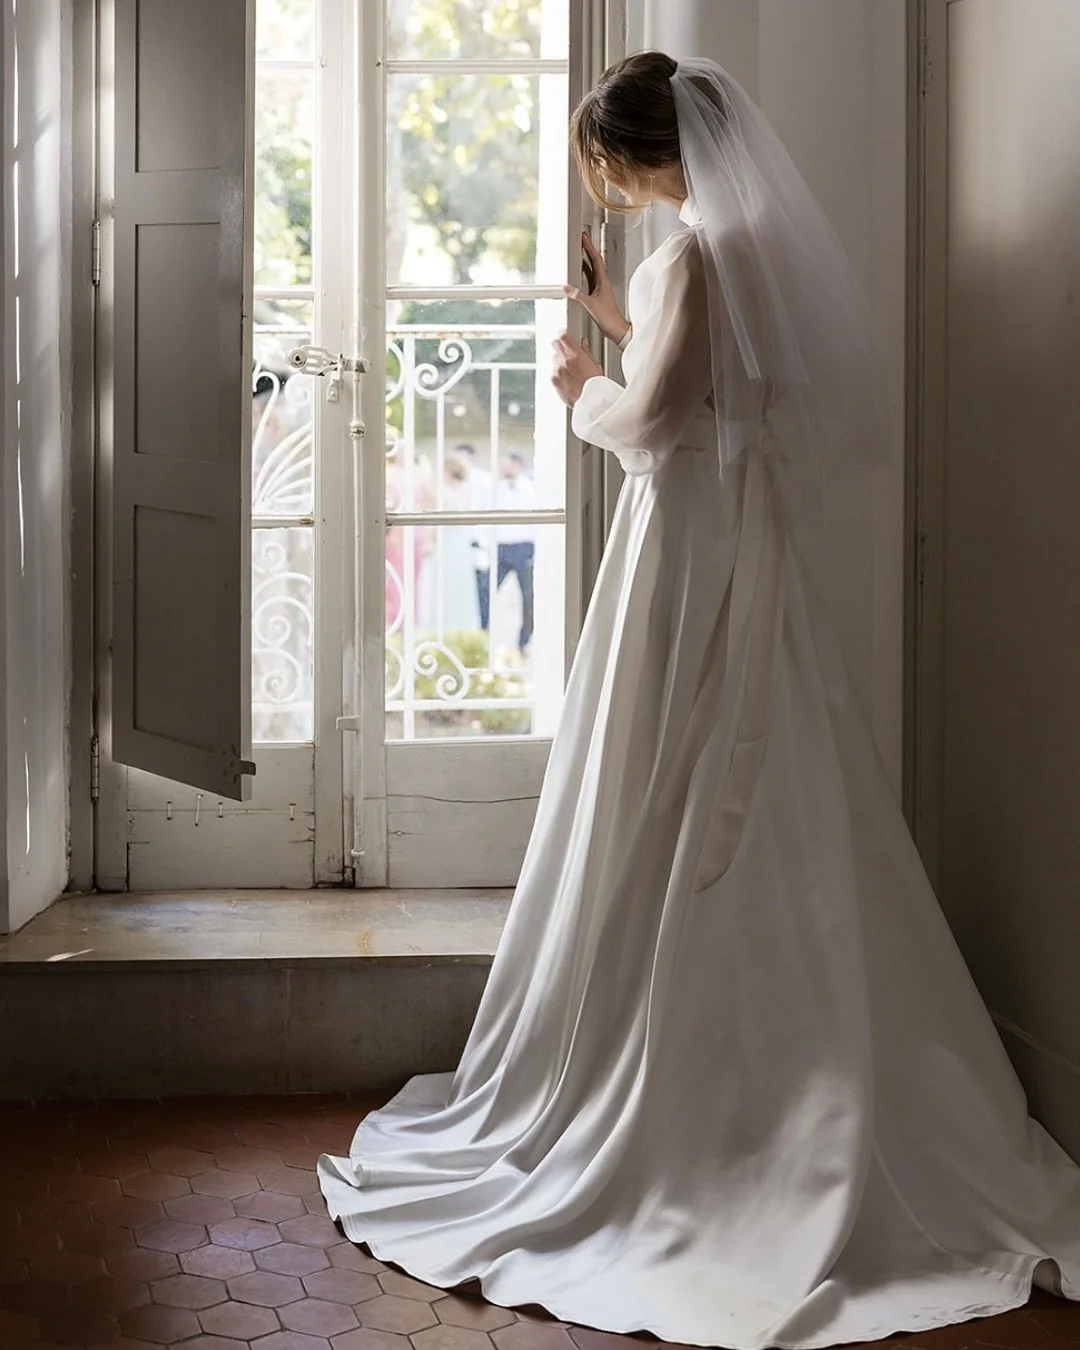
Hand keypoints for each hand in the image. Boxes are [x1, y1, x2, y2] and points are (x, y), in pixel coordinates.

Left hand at [551, 331, 602, 406]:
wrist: (591, 402)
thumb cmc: (596, 386)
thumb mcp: (595, 365)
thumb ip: (586, 351)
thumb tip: (583, 343)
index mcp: (576, 354)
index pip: (563, 336)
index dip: (563, 334)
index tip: (564, 335)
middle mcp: (565, 361)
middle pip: (555, 344)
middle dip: (559, 345)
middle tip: (564, 350)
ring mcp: (558, 370)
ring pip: (554, 359)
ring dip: (559, 361)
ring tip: (569, 370)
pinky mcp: (554, 380)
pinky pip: (553, 372)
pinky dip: (558, 373)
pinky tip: (567, 379)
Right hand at [563, 231, 629, 345]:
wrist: (615, 328)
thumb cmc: (609, 317)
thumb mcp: (591, 305)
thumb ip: (578, 295)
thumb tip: (567, 287)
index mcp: (603, 280)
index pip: (596, 259)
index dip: (589, 247)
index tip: (584, 237)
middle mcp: (602, 282)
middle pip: (594, 260)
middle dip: (588, 248)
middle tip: (582, 239)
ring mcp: (600, 287)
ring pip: (592, 268)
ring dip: (586, 258)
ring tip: (580, 250)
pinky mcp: (597, 293)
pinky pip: (589, 278)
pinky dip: (584, 271)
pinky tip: (579, 270)